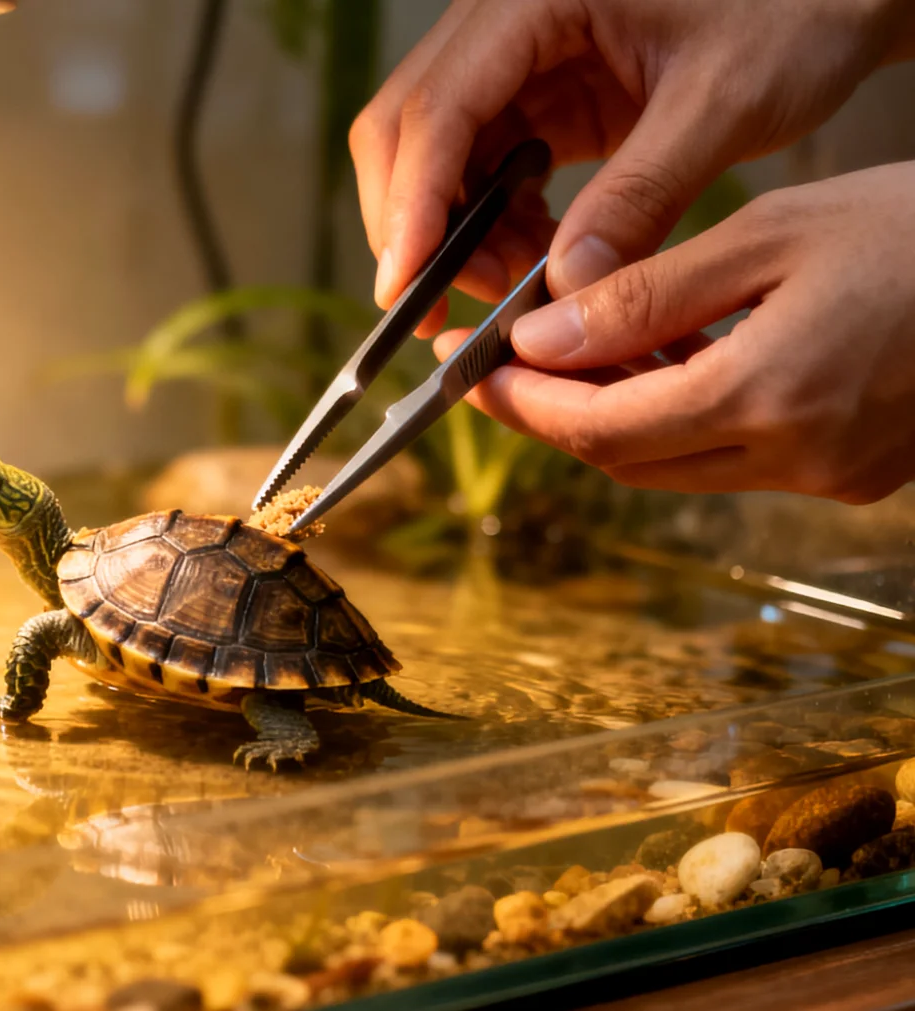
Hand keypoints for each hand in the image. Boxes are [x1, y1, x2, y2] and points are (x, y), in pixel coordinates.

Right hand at [352, 0, 914, 332]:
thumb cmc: (794, 11)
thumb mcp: (723, 104)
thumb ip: (641, 195)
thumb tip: (566, 285)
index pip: (439, 106)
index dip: (413, 202)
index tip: (407, 283)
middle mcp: (504, 20)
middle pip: (407, 128)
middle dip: (415, 225)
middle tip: (441, 307)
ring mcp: (515, 58)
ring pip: (435, 155)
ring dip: (455, 233)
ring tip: (514, 286)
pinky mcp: (536, 94)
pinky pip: (481, 166)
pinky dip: (491, 224)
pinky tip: (530, 259)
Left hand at [433, 162, 914, 503]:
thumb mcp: (772, 233)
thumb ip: (648, 296)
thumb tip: (540, 339)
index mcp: (770, 397)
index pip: (599, 430)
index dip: (521, 405)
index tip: (471, 368)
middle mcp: (798, 457)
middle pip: (628, 459)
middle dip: (554, 413)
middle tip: (503, 360)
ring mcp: (831, 474)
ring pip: (676, 464)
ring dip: (615, 417)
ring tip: (576, 351)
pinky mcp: (853, 472)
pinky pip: (733, 459)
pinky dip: (683, 419)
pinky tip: (668, 362)